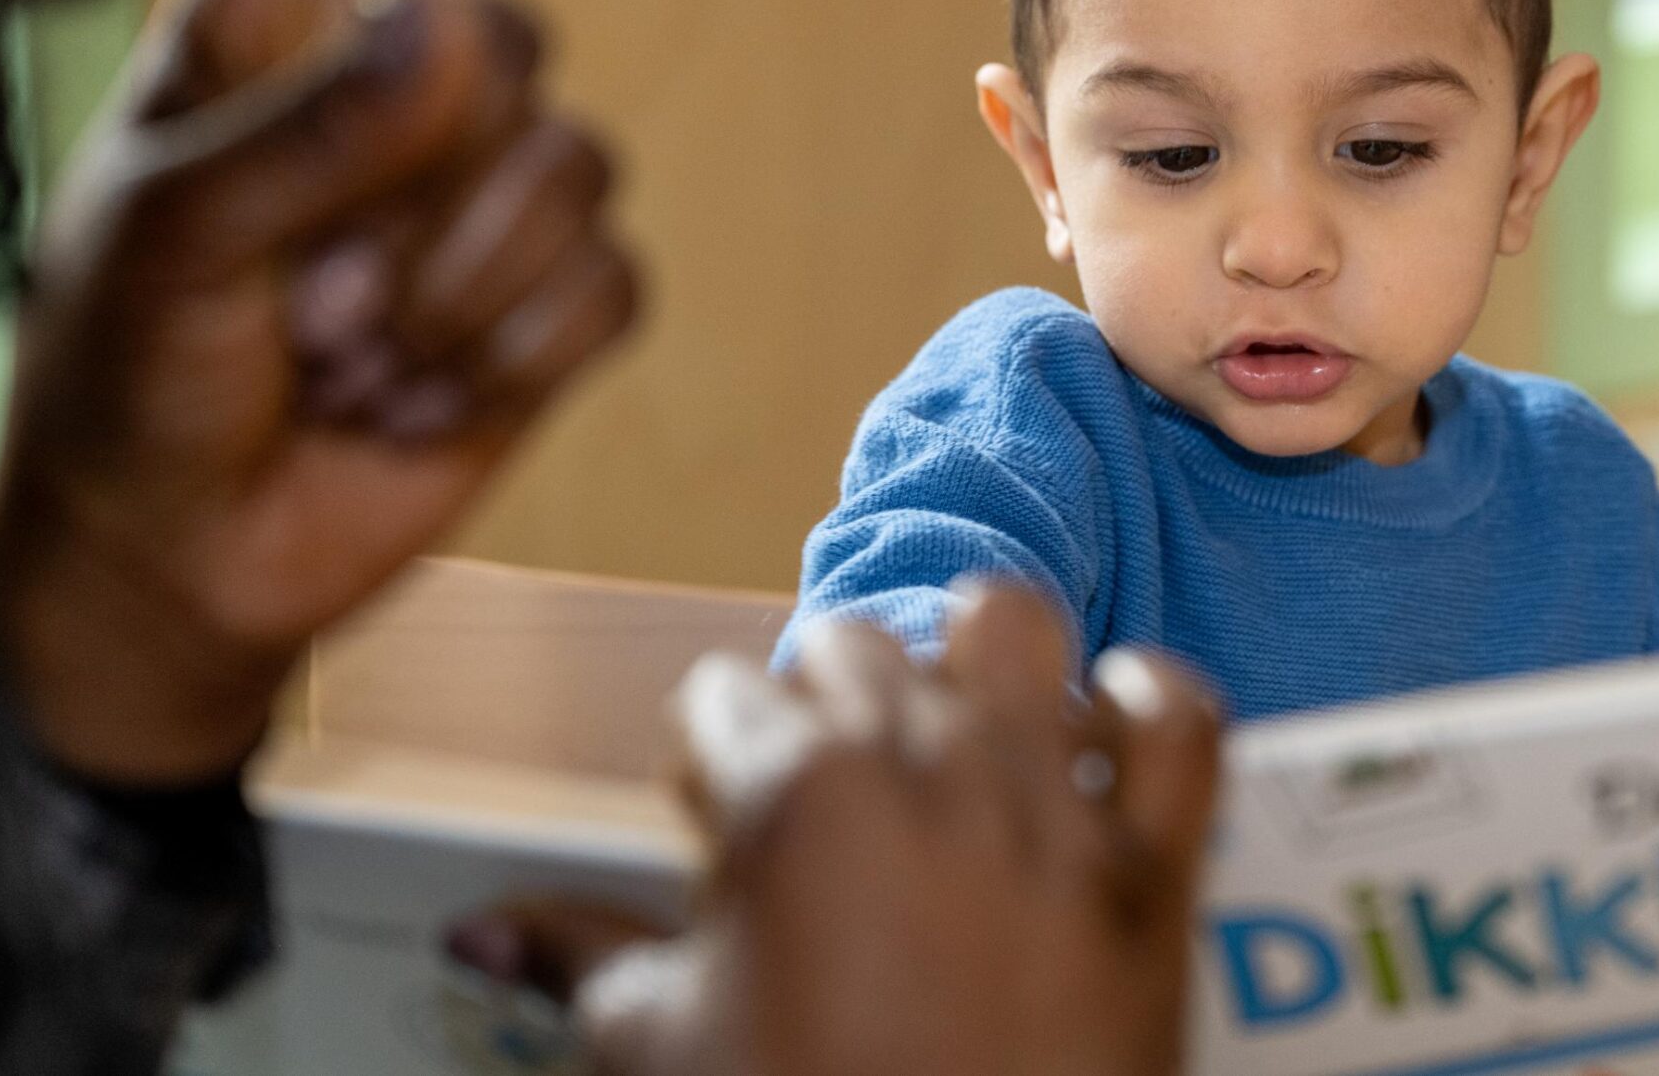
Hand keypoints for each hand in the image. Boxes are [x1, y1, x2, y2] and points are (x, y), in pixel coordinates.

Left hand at [0, 0, 638, 784]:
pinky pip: (611, 280)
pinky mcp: (555, 290)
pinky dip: (510, 359)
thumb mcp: (165, 239)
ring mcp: (484, 184)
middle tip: (303, 294)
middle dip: (407, 196)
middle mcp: (397, 77)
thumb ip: (303, 129)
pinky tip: (420, 396)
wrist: (188, 563)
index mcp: (273, 19)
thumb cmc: (130, 377)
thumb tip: (463, 33)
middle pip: (507, 38)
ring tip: (351, 353)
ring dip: (452, 295)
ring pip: (571, 165)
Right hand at [553, 588, 1220, 1075]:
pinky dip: (1146, 701)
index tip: (715, 811)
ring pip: (1010, 625)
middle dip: (820, 698)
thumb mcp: (662, 1054)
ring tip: (946, 717)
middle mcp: (926, 764)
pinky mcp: (1155, 861)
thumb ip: (580, 957)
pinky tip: (1104, 727)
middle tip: (814, 792)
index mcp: (793, 794)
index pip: (721, 696)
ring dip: (971, 651)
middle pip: (851, 643)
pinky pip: (1177, 717)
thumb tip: (481, 925)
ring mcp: (1052, 802)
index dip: (710, 754)